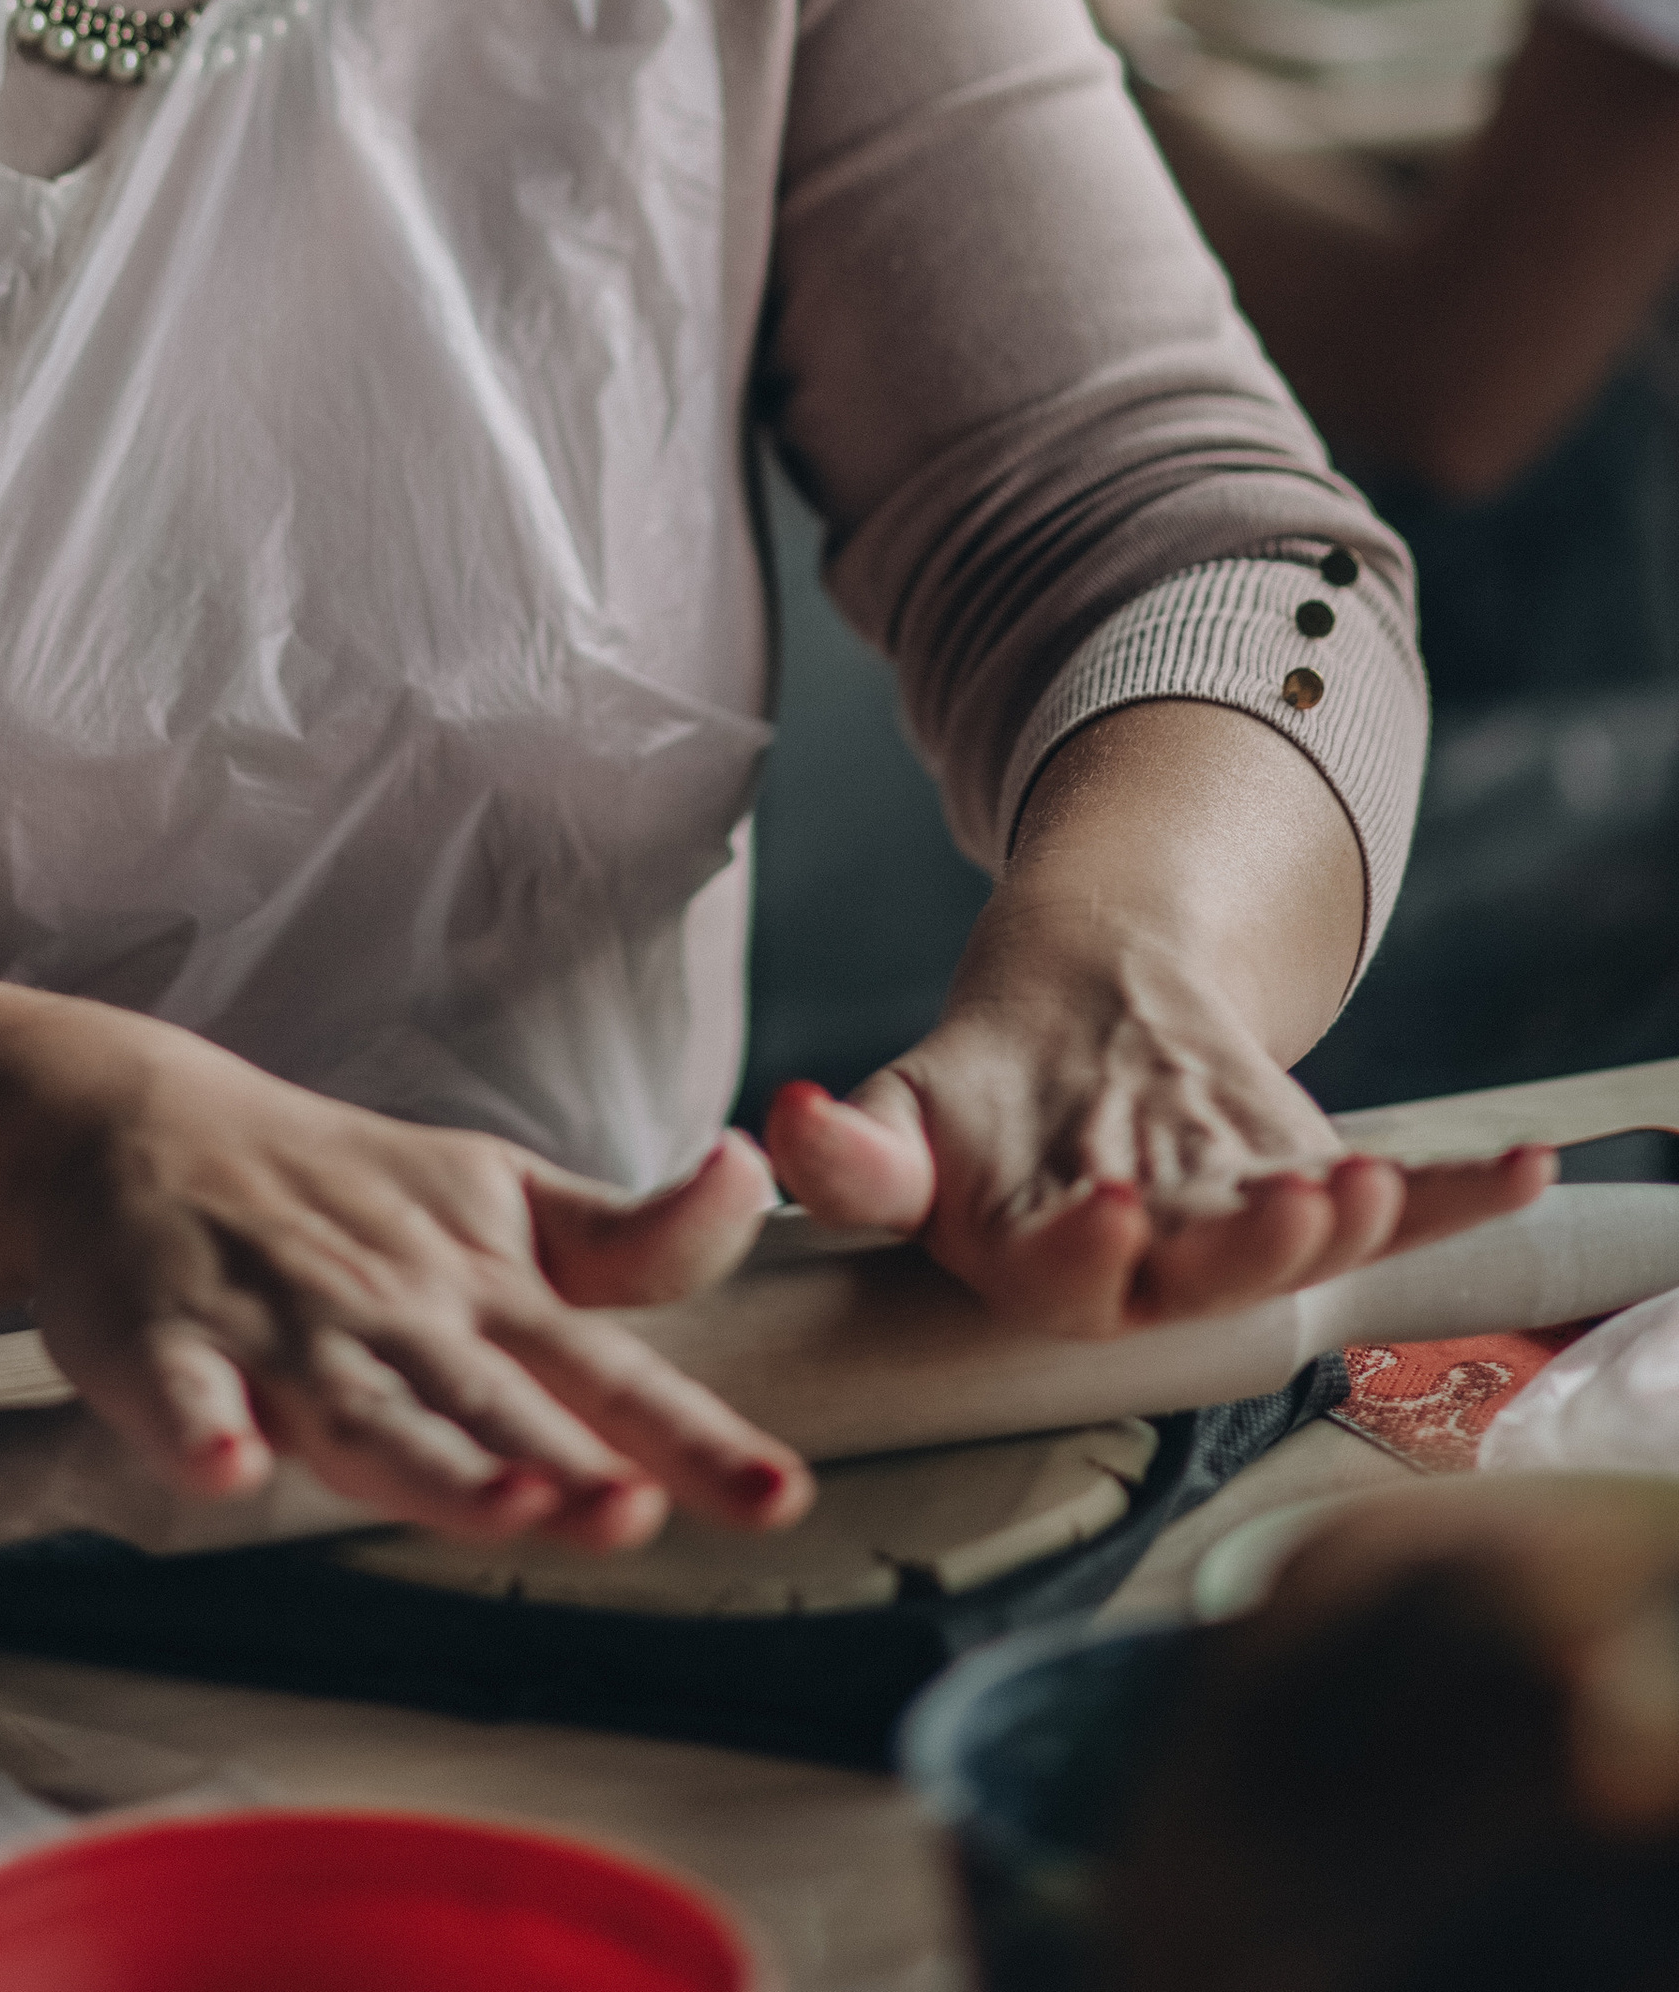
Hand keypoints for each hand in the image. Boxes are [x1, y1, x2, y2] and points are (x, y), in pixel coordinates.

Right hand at [20, 1012, 813, 1545]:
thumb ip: (628, 1239)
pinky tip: (224, 1467)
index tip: (779, 1497)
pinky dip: (199, 1430)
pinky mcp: (161, 1337)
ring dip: (430, 1461)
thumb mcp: (501, 1199)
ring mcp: (280, 1326)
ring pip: (362, 1409)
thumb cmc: (339, 1188)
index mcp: (482, 1289)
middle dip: (564, 1464)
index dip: (693, 1437)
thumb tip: (750, 1190)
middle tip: (634, 1513)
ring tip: (502, 1504)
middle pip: (491, 1404)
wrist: (141, 1124)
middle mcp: (395, 1312)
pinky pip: (181, 1392)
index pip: (607, 1372)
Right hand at [765, 890, 1551, 1335]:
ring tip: (1373, 1181)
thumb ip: (849, 1151)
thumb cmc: (978, 1103)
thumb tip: (784, 1122)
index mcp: (1049, 1267)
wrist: (1071, 1034)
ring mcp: (1247, 1232)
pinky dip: (1472, 1190)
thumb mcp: (897, 1113)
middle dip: (1251, 1247)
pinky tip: (1527, 1163)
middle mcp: (1159, 1271)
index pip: (1072, 1276)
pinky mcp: (1315, 1192)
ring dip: (1348, 1219)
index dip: (1091, 1250)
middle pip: (1210, 1277)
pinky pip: (1407, 1209)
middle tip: (1291, 1207)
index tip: (1101, 1207)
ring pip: (1303, 1244)